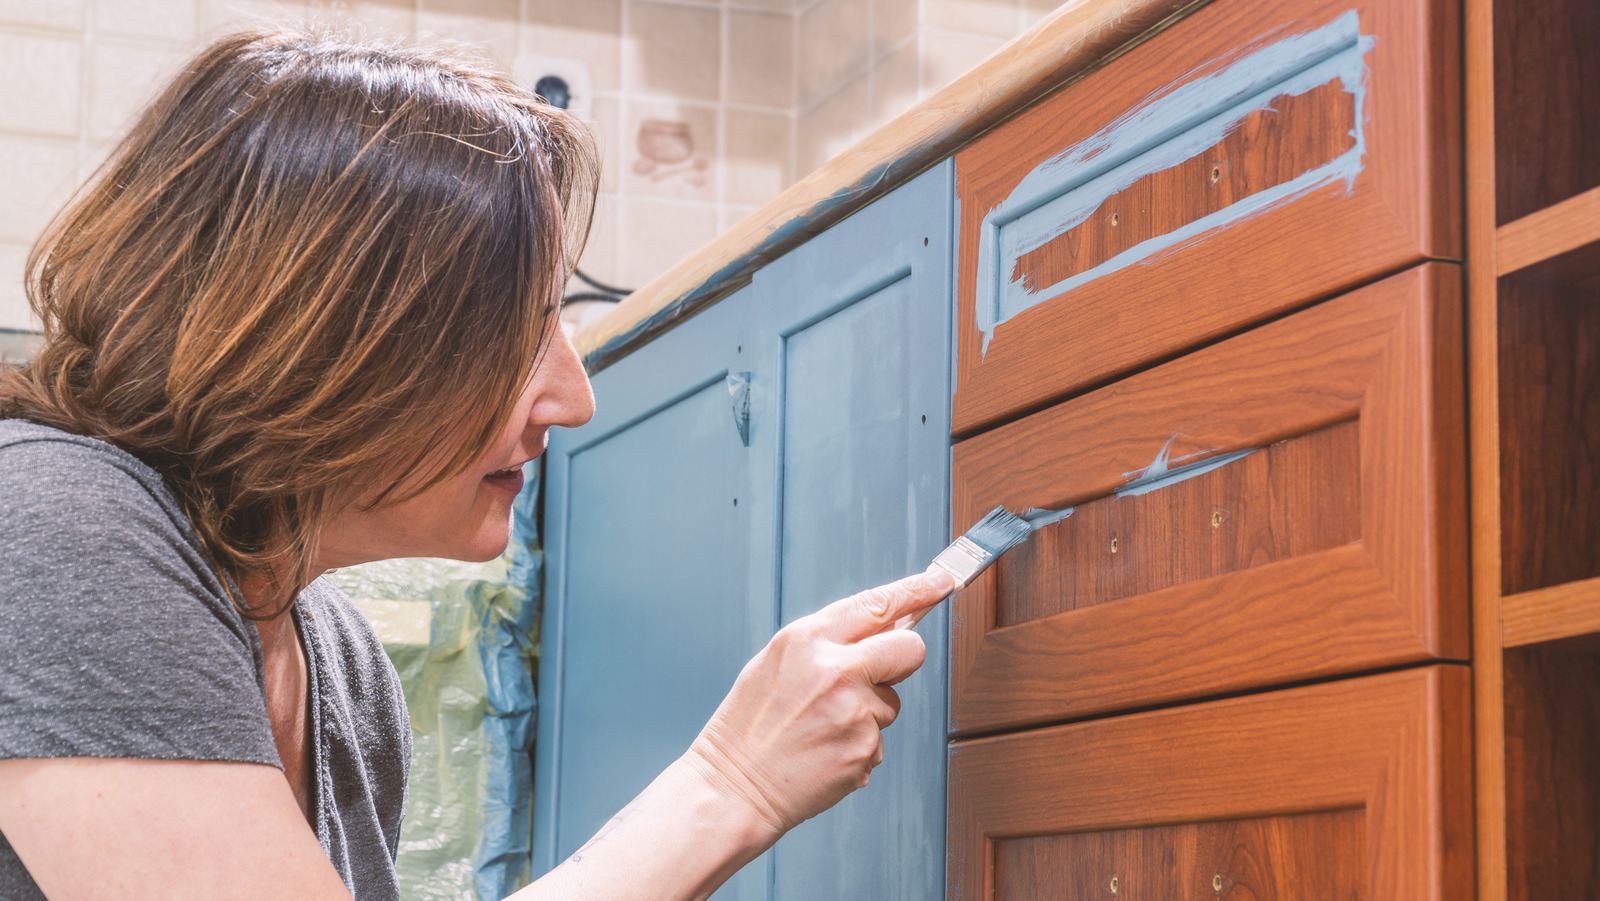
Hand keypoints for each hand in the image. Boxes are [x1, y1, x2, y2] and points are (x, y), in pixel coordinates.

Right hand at [684, 568, 954, 837]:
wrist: (732, 789)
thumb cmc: (748, 729)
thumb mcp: (776, 663)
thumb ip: (827, 641)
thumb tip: (879, 626)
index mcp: (806, 639)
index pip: (876, 604)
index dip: (916, 590)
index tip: (941, 581)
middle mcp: (835, 669)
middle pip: (909, 648)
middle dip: (900, 661)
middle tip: (875, 676)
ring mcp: (853, 710)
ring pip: (891, 701)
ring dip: (868, 713)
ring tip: (822, 728)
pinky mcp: (864, 749)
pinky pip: (878, 740)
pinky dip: (858, 746)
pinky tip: (824, 751)